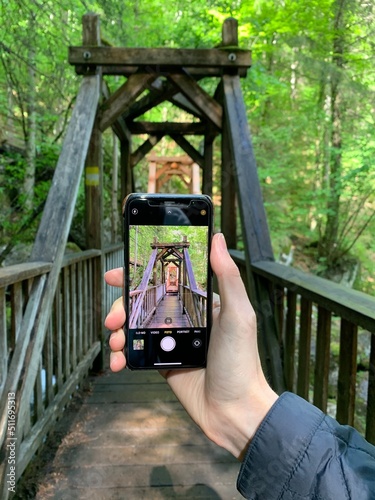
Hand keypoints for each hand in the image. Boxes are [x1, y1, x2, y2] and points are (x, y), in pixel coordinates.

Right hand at [104, 233, 277, 459]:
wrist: (234, 410)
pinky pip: (137, 352)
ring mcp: (172, 339)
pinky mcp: (163, 361)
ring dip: (119, 331)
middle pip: (143, 302)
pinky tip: (119, 361)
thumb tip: (217, 238)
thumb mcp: (238, 314)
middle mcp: (184, 317)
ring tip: (115, 342)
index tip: (117, 273)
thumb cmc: (241, 361)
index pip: (165, 279)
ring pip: (135, 326)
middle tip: (112, 318)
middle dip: (122, 307)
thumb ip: (227, 276)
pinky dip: (124, 355)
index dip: (139, 275)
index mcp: (200, 301)